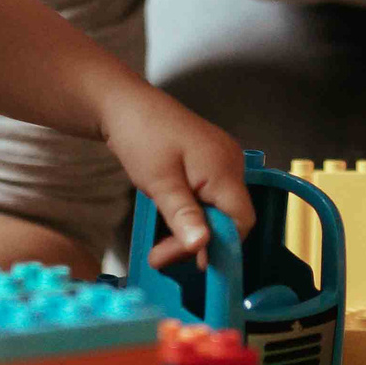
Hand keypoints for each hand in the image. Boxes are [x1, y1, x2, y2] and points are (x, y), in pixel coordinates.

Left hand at [97, 84, 254, 268]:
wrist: (124, 104)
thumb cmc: (141, 136)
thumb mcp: (159, 182)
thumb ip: (183, 215)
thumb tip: (202, 245)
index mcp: (224, 168)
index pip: (241, 221)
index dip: (219, 246)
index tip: (187, 260)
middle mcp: (231, 164)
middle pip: (228, 218)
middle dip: (197, 241)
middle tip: (160, 256)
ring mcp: (221, 161)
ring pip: (217, 210)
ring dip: (191, 230)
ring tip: (159, 246)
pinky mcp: (209, 162)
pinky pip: (209, 197)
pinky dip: (190, 214)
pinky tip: (169, 222)